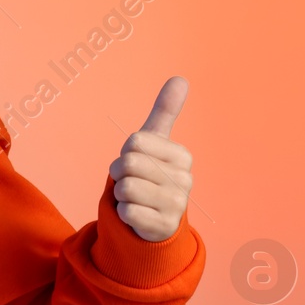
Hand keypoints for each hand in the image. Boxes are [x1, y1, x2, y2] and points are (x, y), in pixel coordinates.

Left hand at [108, 76, 193, 242]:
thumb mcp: (156, 142)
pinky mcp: (164, 226)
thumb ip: (166, 111)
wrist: (154, 218)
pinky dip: (123, 213)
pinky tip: (137, 214)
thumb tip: (180, 78)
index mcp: (182, 155)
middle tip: (131, 181)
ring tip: (136, 198)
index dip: (125, 152)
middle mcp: (185, 179)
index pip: (135, 141)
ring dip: (121, 194)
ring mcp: (177, 204)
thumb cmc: (150, 174)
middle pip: (128, 163)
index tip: (137, 162)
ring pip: (125, 188)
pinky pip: (126, 211)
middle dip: (119, 173)